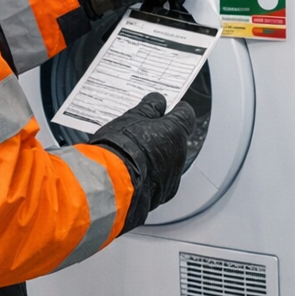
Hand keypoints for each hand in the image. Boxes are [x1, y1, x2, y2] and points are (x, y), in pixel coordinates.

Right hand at [90, 92, 195, 231]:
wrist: (108, 183)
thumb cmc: (120, 148)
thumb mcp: (131, 118)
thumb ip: (149, 108)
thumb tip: (158, 101)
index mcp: (175, 132)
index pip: (186, 115)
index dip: (176, 110)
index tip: (168, 108)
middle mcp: (179, 155)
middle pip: (176, 140)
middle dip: (162, 135)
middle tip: (141, 132)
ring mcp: (172, 177)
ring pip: (168, 161)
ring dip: (156, 157)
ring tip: (132, 155)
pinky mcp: (162, 194)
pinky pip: (159, 180)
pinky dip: (150, 175)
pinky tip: (133, 172)